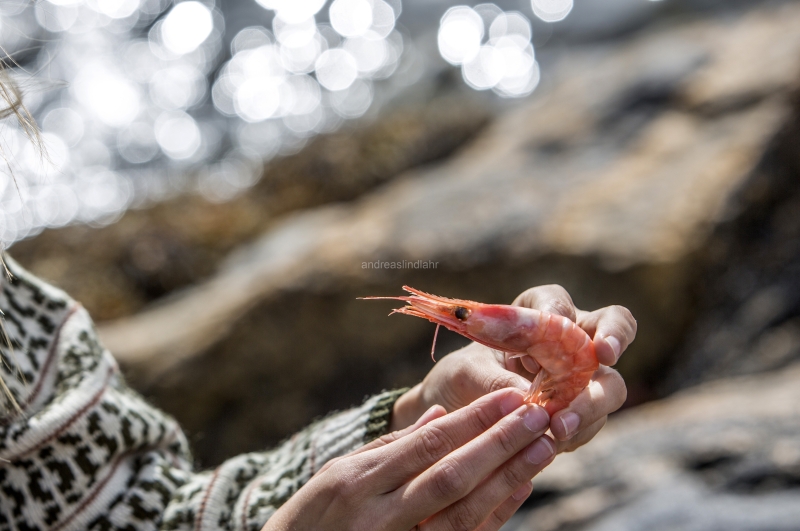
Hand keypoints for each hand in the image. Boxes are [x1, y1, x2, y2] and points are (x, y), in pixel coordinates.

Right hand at [264, 389, 555, 530]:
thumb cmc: (308, 520)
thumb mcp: (335, 475)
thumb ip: (389, 447)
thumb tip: (439, 416)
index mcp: (357, 479)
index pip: (427, 443)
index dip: (473, 419)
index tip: (509, 396)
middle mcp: (378, 513)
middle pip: (452, 473)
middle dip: (499, 442)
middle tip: (539, 413)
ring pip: (463, 510)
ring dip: (507, 477)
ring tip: (542, 446)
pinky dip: (494, 515)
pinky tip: (520, 489)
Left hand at [391, 285, 635, 453]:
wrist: (459, 414)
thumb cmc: (462, 377)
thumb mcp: (465, 372)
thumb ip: (493, 378)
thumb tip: (527, 398)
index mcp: (534, 313)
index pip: (556, 301)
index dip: (560, 311)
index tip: (554, 323)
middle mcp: (567, 340)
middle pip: (611, 330)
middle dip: (613, 340)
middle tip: (605, 356)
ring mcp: (581, 377)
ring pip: (609, 383)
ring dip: (590, 403)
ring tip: (559, 426)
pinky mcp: (581, 412)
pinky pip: (593, 420)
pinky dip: (577, 431)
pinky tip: (552, 441)